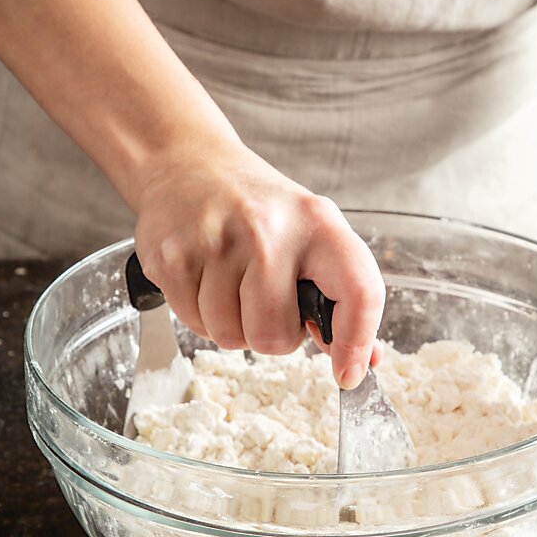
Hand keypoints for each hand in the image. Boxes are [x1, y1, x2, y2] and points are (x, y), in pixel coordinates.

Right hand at [133, 138, 385, 388]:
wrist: (189, 163)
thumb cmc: (258, 207)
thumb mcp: (310, 232)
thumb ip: (341, 294)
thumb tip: (365, 359)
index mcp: (317, 222)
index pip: (359, 292)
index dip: (356, 343)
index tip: (348, 373)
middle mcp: (267, 228)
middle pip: (275, 336)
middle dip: (272, 335)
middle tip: (266, 302)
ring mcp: (214, 241)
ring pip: (230, 337)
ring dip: (233, 326)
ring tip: (232, 284)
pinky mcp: (171, 256)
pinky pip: (193, 325)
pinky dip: (201, 316)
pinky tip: (206, 280)